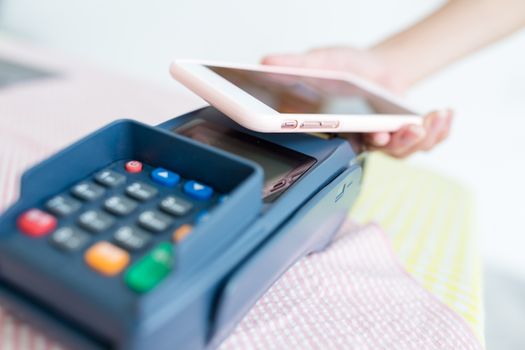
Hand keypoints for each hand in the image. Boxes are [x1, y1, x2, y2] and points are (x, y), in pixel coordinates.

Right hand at [262, 47, 452, 157]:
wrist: (380, 67)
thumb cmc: (350, 69)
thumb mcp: (324, 60)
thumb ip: (299, 64)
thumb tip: (266, 61)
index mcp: (337, 125)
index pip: (337, 140)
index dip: (355, 141)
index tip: (375, 133)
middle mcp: (359, 138)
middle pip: (377, 152)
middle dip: (396, 142)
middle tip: (402, 128)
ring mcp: (384, 139)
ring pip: (402, 151)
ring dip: (420, 138)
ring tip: (430, 119)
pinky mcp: (407, 135)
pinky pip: (424, 143)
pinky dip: (439, 131)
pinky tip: (444, 114)